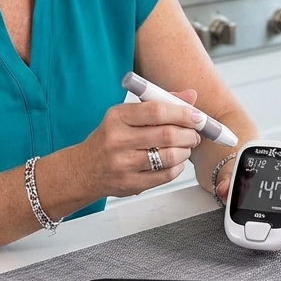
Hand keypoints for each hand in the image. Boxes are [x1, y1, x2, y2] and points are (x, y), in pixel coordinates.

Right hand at [78, 90, 201, 198]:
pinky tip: (175, 162)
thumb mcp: (126, 115)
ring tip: (185, 147)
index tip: (197, 116)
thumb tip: (190, 96)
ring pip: (168, 156)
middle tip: (194, 133)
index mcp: (117, 117)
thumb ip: (159, 104)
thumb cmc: (109, 139)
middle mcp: (118, 140)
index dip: (183, 113)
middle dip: (189, 134)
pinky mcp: (130, 184)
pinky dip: (177, 167)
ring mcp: (123, 164)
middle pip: (166, 134)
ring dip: (185, 151)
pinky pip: (165, 175)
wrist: (84, 170)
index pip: (157, 111)